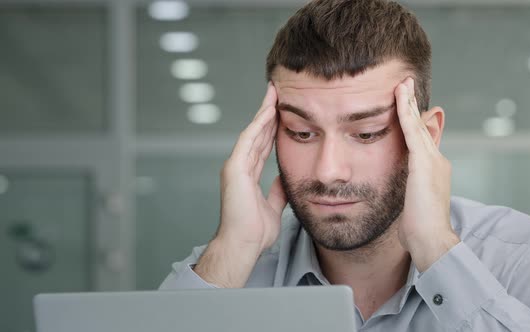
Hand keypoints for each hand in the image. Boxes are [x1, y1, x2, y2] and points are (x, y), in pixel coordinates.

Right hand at [195, 83, 287, 287]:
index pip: (263, 144)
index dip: (272, 127)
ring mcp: (235, 166)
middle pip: (257, 134)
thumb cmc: (255, 232)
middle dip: (268, 113)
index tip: (282, 112)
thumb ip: (277, 191)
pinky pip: (248, 141)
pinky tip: (268, 111)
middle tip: (278, 93)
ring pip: (252, 132)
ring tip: (274, 93)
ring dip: (263, 112)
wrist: (243, 245)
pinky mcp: (234, 168)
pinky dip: (258, 125)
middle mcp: (240, 166)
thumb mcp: (273, 206)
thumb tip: (285, 179)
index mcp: (248, 174)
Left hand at [394, 77, 459, 271]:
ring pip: (418, 124)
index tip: (407, 105)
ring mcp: (433, 161)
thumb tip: (406, 185)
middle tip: (406, 83)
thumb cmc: (419, 229)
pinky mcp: (424, 163)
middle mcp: (437, 161)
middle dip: (413, 105)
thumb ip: (410, 189)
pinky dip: (406, 112)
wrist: (432, 241)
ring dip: (409, 102)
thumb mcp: (413, 203)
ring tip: (402, 82)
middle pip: (422, 127)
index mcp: (433, 170)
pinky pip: (412, 131)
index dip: (415, 120)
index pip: (422, 139)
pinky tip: (400, 96)